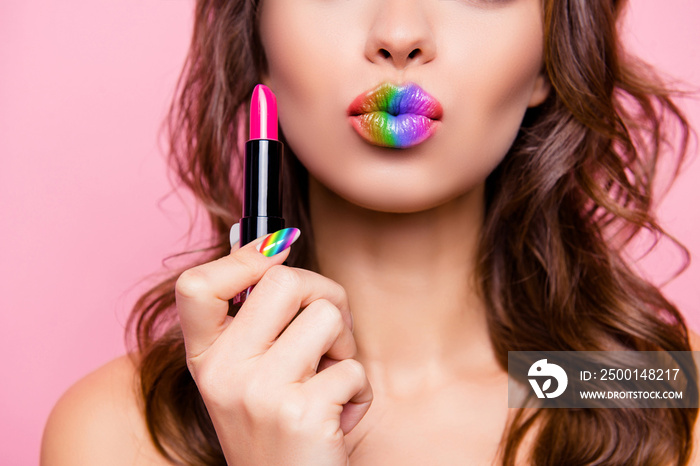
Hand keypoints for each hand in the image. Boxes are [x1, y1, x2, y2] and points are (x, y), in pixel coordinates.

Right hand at [175, 229, 372, 464]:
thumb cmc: (277, 427)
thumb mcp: (249, 373)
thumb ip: (256, 319)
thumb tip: (277, 241)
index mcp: (206, 358)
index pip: (196, 286)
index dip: (243, 257)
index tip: (277, 251)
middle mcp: (223, 372)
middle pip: (284, 281)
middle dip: (325, 295)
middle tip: (329, 332)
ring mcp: (259, 392)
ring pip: (328, 316)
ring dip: (344, 346)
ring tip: (328, 380)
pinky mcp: (300, 413)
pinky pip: (353, 368)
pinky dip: (359, 391)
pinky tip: (337, 417)